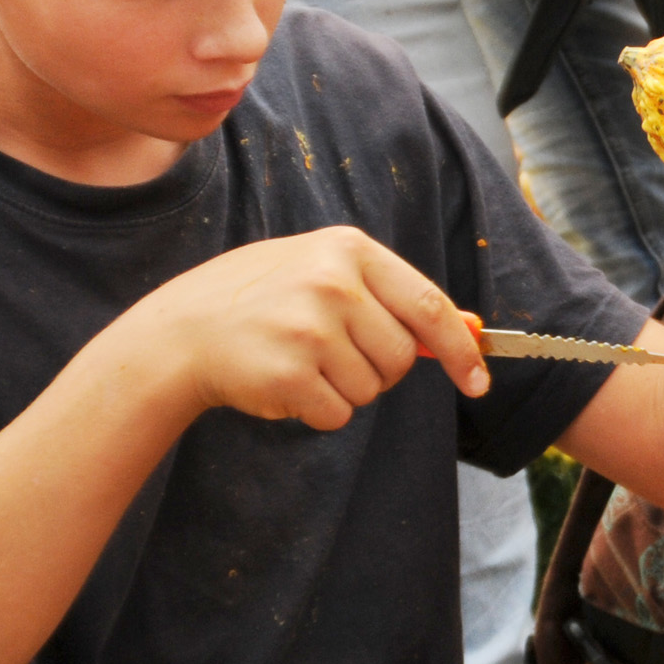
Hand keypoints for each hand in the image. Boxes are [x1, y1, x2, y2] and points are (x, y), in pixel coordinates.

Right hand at [137, 227, 489, 430]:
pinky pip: (338, 414)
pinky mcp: (290, 374)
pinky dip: (318, 411)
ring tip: (301, 362)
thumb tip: (464, 330)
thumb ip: (389, 296)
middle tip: (335, 357)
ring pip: (371, 389)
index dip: (461, 350)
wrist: (184, 330)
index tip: (478, 382)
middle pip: (401, 357)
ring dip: (344, 390)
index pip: (430, 305)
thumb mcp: (323, 272)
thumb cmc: (263, 300)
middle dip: (379, 371)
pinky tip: (286, 384)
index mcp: (349, 249)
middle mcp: (334, 284)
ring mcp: (310, 329)